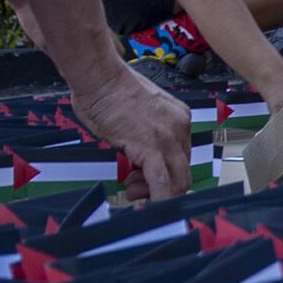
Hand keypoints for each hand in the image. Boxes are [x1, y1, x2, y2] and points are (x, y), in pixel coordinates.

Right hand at [70, 61, 192, 201]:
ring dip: (154, 194)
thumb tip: (138, 163)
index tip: (144, 178)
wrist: (99, 76)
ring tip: (130, 187)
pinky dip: (157, 199)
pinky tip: (146, 205)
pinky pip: (161, 184)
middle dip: (162, 188)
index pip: (180, 158)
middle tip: (136, 188)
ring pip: (177, 182)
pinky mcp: (152, 148)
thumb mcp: (138, 115)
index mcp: (178, 119)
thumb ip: (145, 137)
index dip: (163, 173)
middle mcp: (180, 128)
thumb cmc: (108, 90)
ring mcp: (169, 138)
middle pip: (183, 172)